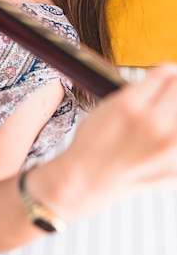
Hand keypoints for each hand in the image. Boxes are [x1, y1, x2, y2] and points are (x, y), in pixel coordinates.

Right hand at [27, 63, 176, 223]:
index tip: (164, 78)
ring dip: (172, 115)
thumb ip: (142, 89)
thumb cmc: (94, 143)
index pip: (168, 73)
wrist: (87, 182)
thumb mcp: (110, 105)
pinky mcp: (175, 170)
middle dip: (172, 91)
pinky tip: (158, 145)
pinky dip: (172, 141)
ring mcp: (168, 151)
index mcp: (132, 105)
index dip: (165, 73)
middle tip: (162, 101)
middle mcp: (153, 126)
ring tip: (157, 123)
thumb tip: (170, 75)